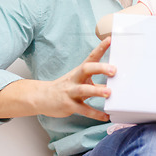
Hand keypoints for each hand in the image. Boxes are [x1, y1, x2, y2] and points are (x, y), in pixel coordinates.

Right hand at [0, 38, 116, 120]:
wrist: (42, 97)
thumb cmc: (66, 87)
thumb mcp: (81, 81)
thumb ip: (96, 82)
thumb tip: (114, 83)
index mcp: (80, 71)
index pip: (91, 56)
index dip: (100, 48)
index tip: (110, 39)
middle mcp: (75, 79)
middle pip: (86, 69)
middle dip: (100, 68)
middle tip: (113, 70)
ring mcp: (71, 92)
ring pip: (83, 90)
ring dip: (97, 91)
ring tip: (109, 93)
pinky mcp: (69, 105)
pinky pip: (83, 110)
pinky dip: (95, 114)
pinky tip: (105, 116)